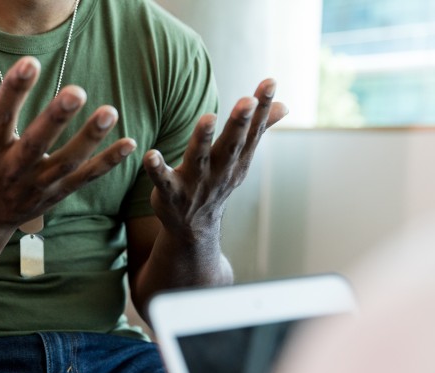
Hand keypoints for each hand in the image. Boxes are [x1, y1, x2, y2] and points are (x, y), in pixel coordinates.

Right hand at [0, 57, 136, 229]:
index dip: (13, 90)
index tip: (30, 63)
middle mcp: (13, 169)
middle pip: (36, 143)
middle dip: (55, 119)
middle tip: (76, 91)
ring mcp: (38, 184)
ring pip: (66, 162)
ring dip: (89, 139)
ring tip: (109, 112)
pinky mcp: (58, 193)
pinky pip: (86, 178)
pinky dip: (108, 163)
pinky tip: (129, 144)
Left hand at [144, 79, 287, 237]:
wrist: (194, 227)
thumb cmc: (217, 181)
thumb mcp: (240, 158)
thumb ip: (259, 130)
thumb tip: (285, 105)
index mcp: (237, 159)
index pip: (252, 131)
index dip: (261, 107)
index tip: (270, 82)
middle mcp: (220, 170)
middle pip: (231, 145)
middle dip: (239, 123)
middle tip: (246, 100)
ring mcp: (195, 184)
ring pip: (199, 159)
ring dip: (203, 139)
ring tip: (208, 118)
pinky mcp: (170, 193)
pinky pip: (163, 180)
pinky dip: (157, 169)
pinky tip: (150, 154)